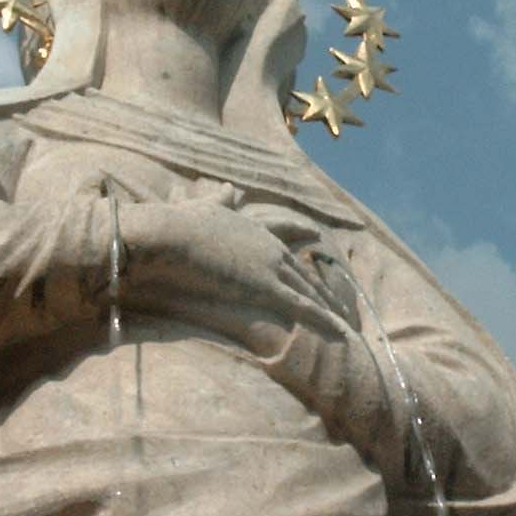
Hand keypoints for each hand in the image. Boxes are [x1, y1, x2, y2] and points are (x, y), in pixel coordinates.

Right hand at [119, 200, 346, 346]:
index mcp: (254, 228)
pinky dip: (322, 318)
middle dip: (322, 287)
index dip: (301, 240)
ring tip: (345, 320)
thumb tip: (230, 186)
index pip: (284, 235)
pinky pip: (301, 306)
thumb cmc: (180, 224)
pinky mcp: (265, 286)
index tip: (316, 237)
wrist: (170, 234)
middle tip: (341, 299)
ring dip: (327, 306)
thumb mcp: (204, 208)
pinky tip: (339, 329)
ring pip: (307, 289)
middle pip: (302, 270)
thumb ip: (220, 200)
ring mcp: (269, 265)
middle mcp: (268, 245)